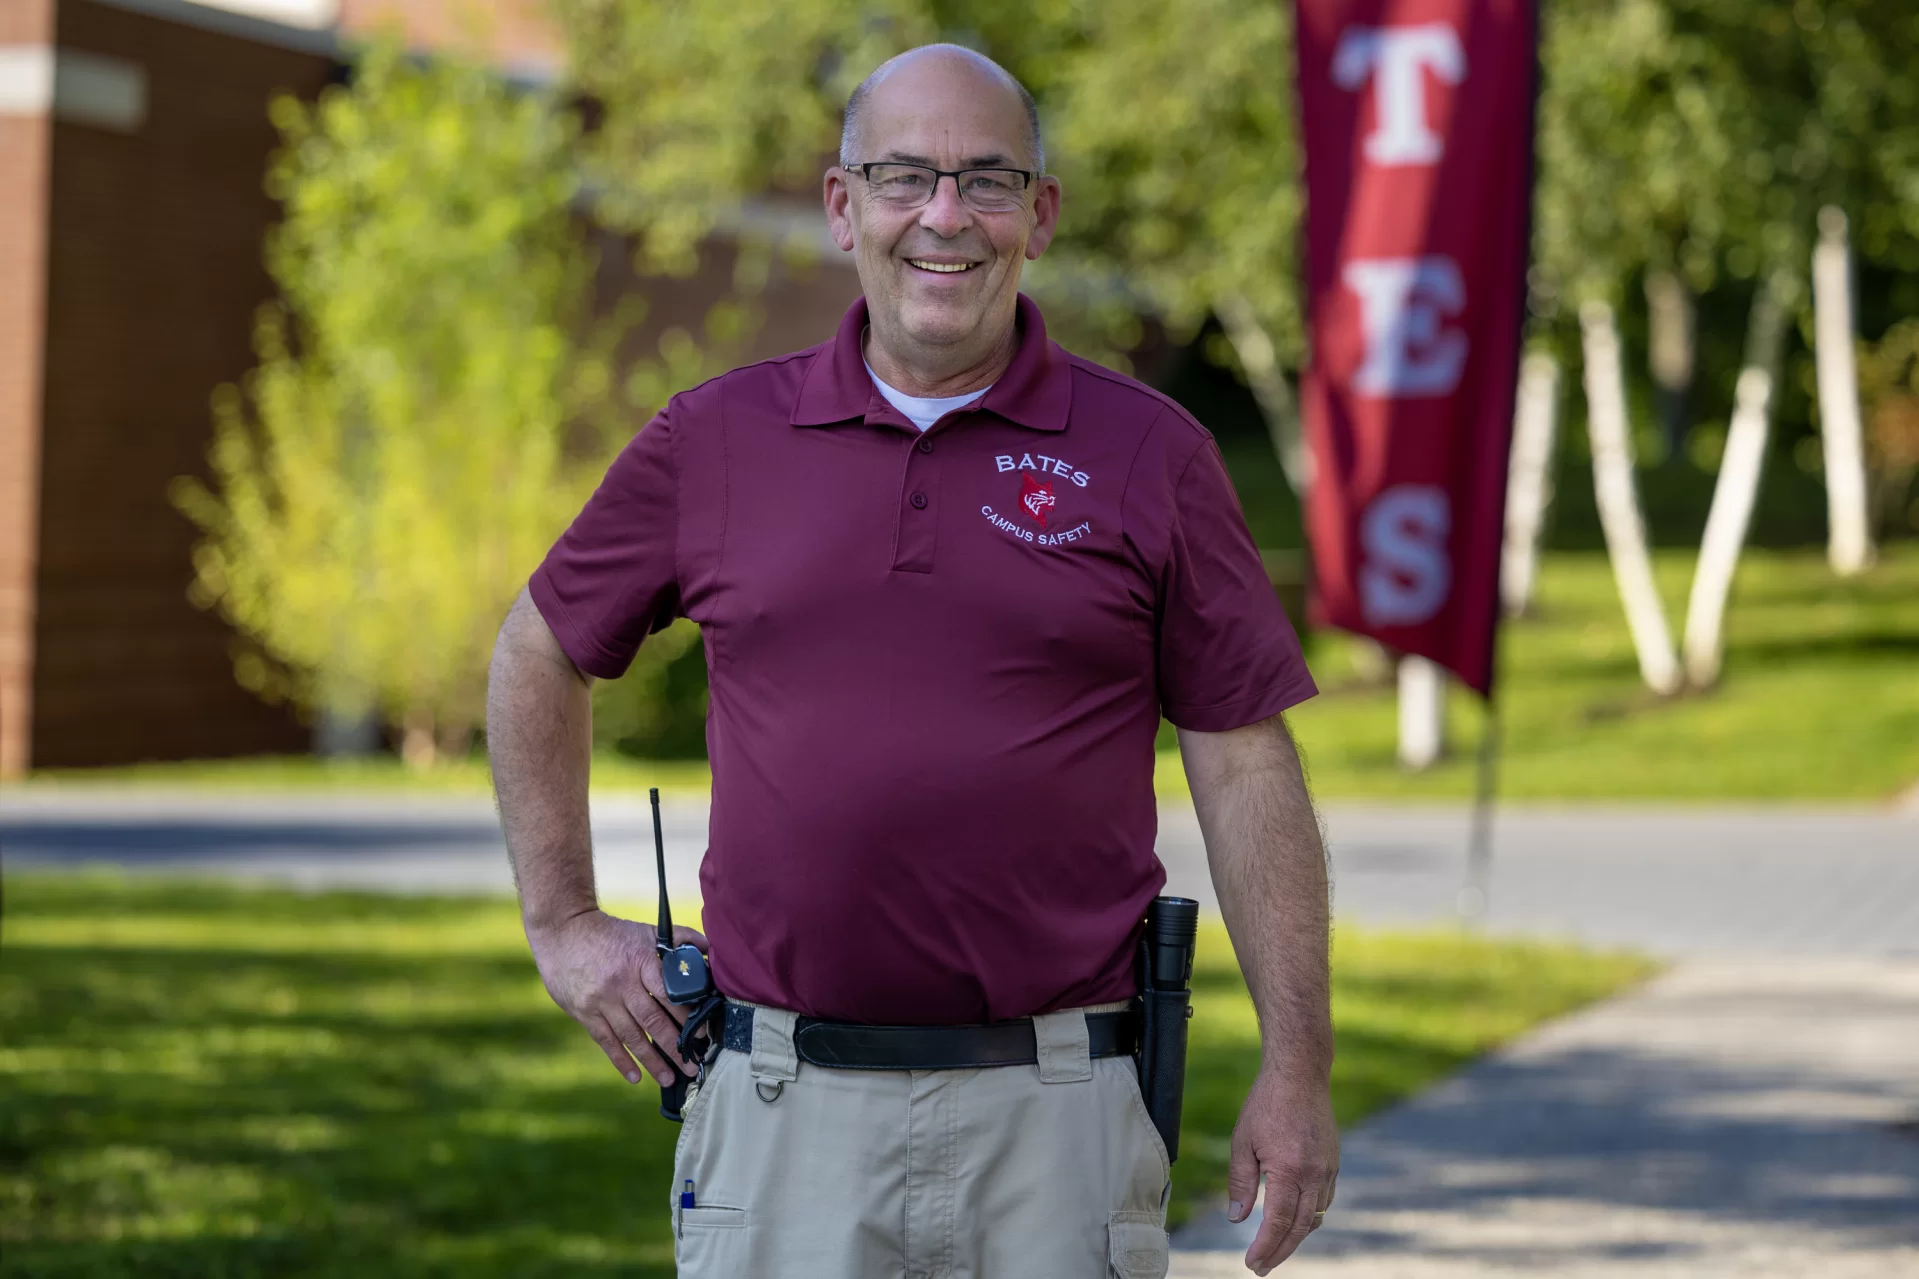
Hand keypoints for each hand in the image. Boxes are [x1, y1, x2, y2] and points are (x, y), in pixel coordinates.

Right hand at [526, 908, 708, 1085]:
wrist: (564, 930)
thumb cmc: (612, 933)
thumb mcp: (646, 931)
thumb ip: (680, 938)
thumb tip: (708, 947)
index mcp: (641, 962)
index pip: (668, 994)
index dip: (686, 1016)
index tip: (701, 1034)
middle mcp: (622, 983)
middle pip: (652, 1021)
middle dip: (675, 1047)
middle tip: (693, 1065)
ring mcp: (601, 1000)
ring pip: (631, 1036)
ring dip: (651, 1060)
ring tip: (669, 1078)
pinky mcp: (584, 1011)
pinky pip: (606, 1040)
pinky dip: (621, 1060)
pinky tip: (634, 1076)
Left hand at [1225, 1066, 1339, 1273]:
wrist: (1300, 1074)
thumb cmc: (1266, 1104)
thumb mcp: (1242, 1141)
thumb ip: (1240, 1181)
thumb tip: (1236, 1217)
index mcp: (1289, 1170)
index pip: (1277, 1222)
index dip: (1265, 1247)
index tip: (1252, 1264)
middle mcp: (1314, 1174)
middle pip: (1299, 1227)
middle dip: (1280, 1252)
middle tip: (1261, 1269)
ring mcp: (1328, 1169)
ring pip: (1315, 1216)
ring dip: (1296, 1236)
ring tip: (1275, 1249)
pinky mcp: (1333, 1162)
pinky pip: (1324, 1199)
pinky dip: (1310, 1216)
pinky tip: (1295, 1220)